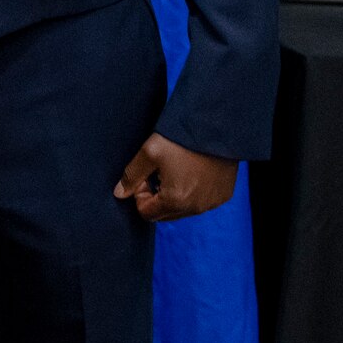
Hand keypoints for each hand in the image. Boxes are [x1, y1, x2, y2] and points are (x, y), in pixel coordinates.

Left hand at [113, 132, 238, 221]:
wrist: (216, 127)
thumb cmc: (181, 139)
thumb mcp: (149, 153)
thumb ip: (131, 176)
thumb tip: (119, 194)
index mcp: (176, 201)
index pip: (146, 213)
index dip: (140, 194)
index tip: (146, 175)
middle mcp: (196, 208)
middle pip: (164, 214)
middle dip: (156, 197)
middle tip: (158, 171)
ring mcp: (212, 203)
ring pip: (183, 209)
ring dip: (174, 195)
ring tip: (176, 169)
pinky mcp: (223, 196)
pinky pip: (201, 202)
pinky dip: (193, 192)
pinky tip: (193, 171)